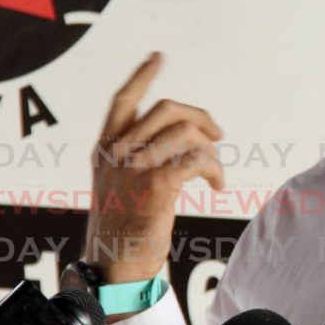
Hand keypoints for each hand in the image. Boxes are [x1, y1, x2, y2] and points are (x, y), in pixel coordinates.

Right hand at [84, 53, 223, 283]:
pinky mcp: (155, 185)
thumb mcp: (120, 185)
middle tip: (218, 136)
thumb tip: (185, 137)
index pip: (122, 100)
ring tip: (215, 175)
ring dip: (212, 153)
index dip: (142, 76)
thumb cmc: (125, 230)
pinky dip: (215, 169)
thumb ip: (139, 157)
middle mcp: (116, 152)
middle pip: (168, 109)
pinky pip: (197, 159)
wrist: (116, 267)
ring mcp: (134, 167)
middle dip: (201, 118)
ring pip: (188, 134)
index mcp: (105, 148)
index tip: (159, 56)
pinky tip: (217, 185)